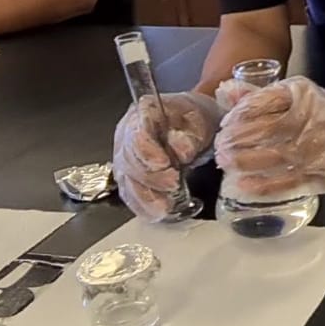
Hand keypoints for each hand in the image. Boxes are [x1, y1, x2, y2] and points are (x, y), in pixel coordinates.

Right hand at [112, 91, 221, 220]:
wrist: (194, 125)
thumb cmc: (194, 119)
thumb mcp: (199, 118)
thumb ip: (189, 133)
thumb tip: (182, 151)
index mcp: (143, 113)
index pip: (137, 134)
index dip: (148, 152)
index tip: (164, 163)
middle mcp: (127, 134)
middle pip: (129, 160)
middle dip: (151, 177)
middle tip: (173, 184)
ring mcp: (125, 157)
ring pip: (127, 181)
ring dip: (147, 196)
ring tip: (167, 205)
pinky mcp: (129, 177)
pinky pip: (130, 195)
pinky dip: (144, 206)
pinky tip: (158, 212)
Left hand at [214, 76, 324, 202]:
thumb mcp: (299, 95)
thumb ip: (262, 96)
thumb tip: (227, 94)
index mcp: (304, 96)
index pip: (266, 102)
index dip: (241, 114)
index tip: (224, 124)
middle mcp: (311, 120)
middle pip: (267, 130)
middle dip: (238, 140)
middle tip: (220, 146)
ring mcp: (317, 150)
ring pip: (275, 157)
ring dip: (246, 161)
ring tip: (226, 163)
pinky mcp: (322, 175)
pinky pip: (288, 181)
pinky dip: (264, 184)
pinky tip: (244, 185)